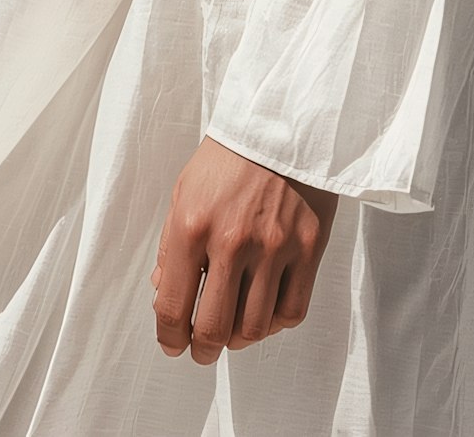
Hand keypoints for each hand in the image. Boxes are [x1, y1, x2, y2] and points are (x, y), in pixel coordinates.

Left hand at [150, 135, 338, 362]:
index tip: (173, 344)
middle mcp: (233, 241)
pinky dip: (275, 324)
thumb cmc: (228, 157)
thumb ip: (171, 245)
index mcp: (193, 226)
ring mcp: (275, 247)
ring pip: (255, 327)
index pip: (174, 306)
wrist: (282, 122)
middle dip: (203, 350)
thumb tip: (164, 291)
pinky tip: (264, 313)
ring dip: (239, 340)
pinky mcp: (309, 247)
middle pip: (215, 328)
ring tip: (233, 331)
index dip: (170, 338)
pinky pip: (292, 312)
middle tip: (202, 350)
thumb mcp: (184, 191)